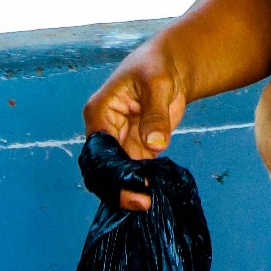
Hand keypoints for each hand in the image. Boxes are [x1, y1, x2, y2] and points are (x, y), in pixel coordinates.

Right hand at [83, 31, 188, 212]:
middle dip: (119, 188)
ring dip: (130, 191)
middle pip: (103, 169)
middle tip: (143, 203)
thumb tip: (155, 144)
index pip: (98, 150)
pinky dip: (142, 186)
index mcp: (100, 111)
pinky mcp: (136, 149)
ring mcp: (119, 142)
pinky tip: (155, 196)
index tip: (133, 187)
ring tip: (149, 204)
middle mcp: (104, 130)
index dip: (112, 171)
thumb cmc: (158, 66)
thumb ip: (155, 114)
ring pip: (117, 176)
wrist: (172, 67)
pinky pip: (134, 173)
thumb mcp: (157, 83)